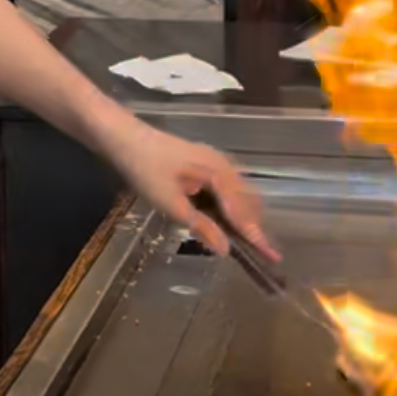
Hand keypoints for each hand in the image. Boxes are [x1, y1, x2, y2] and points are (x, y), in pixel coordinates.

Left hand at [103, 119, 276, 260]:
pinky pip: (227, 189)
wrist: (123, 137)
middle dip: (255, 227)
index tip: (273, 257)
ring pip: (239, 195)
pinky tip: (224, 219)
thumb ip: (200, 226)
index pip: (243, 213)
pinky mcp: (204, 164)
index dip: (257, 237)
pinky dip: (231, 207)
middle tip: (261, 255)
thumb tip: (226, 250)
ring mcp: (215, 163)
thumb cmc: (145, 169)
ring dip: (244, 217)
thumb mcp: (170, 204)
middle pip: (248, 202)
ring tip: (246, 242)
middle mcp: (224, 166)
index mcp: (219, 175)